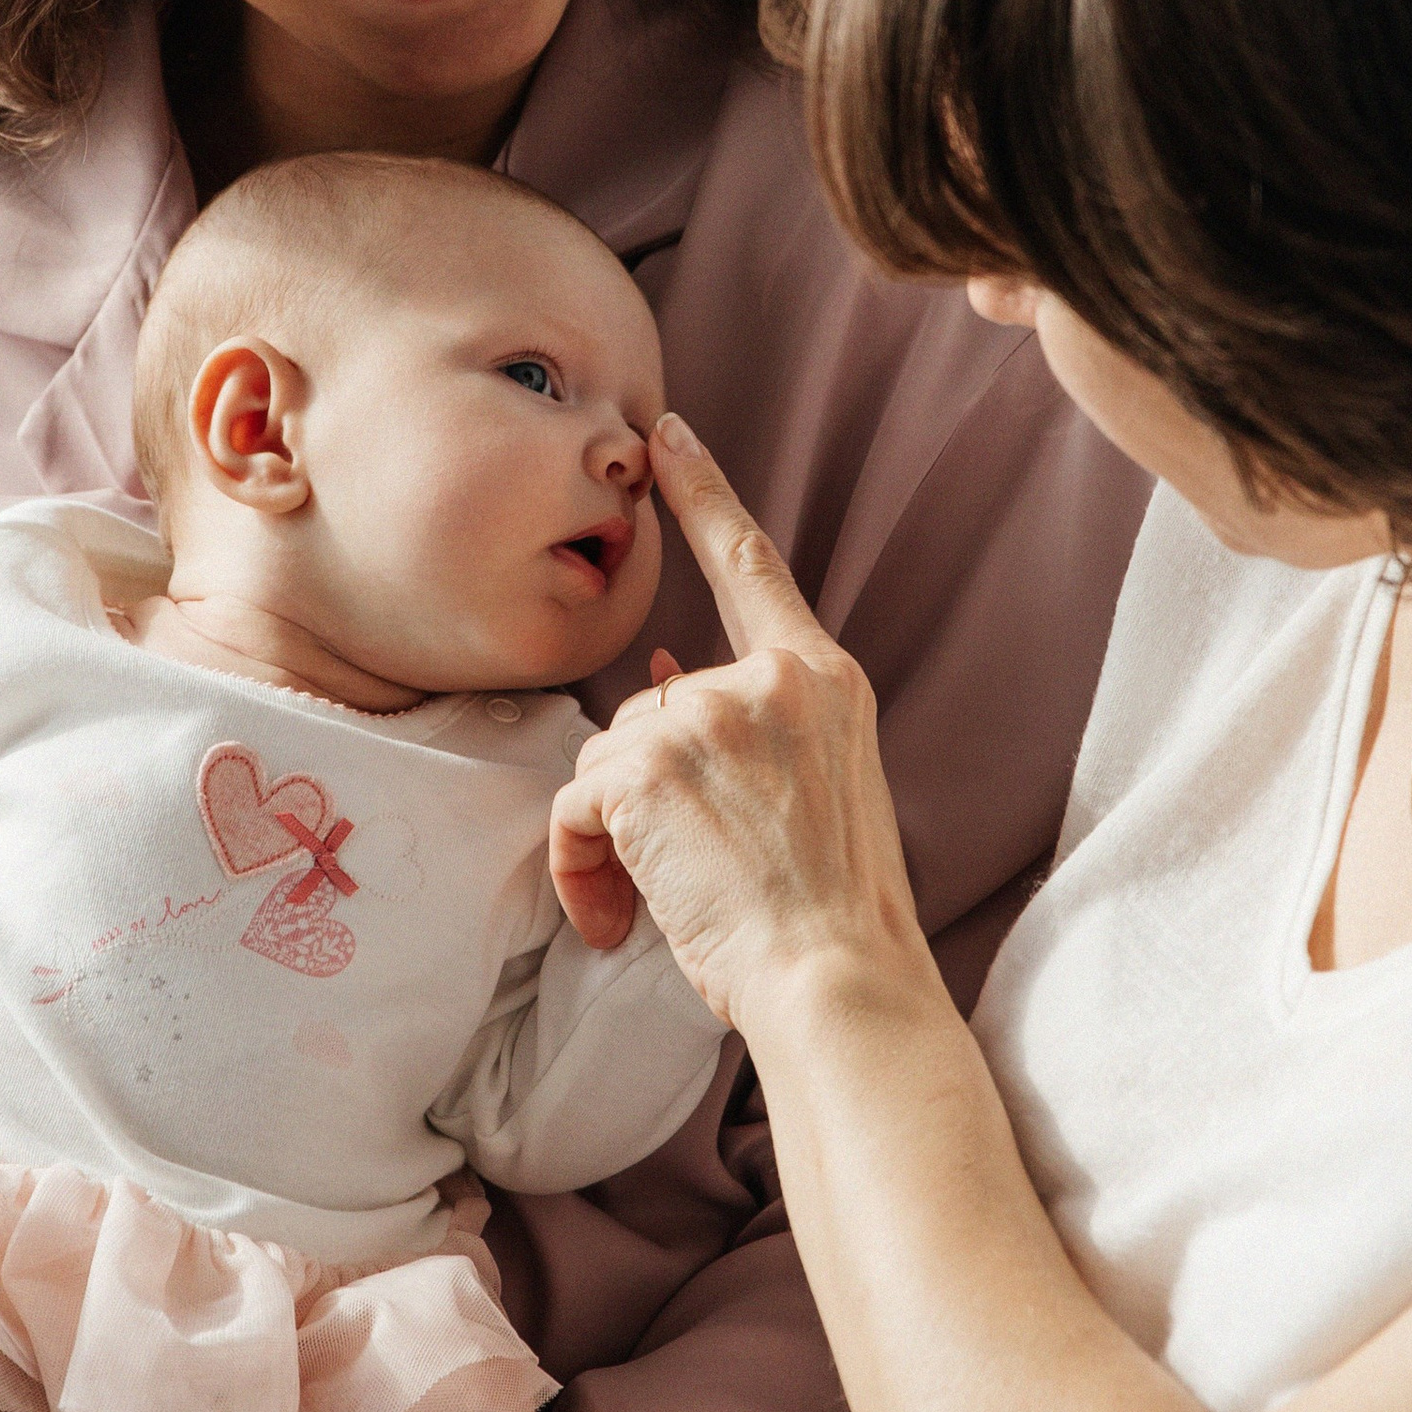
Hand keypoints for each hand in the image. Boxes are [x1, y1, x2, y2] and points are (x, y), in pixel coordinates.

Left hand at [547, 417, 926, 1032]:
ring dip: (611, 836)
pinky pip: (574, 802)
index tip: (665, 434)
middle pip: (653, 706)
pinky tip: (618, 916)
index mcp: (824, 681)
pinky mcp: (648, 765)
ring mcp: (707, 715)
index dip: (703, 493)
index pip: (752, 563)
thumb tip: (662, 668)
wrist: (837, 977)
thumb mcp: (816, 793)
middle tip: (677, 876)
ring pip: (608, 756)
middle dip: (645, 791)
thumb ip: (750, 726)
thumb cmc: (832, 914)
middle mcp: (768, 681)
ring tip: (657, 904)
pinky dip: (579, 865)